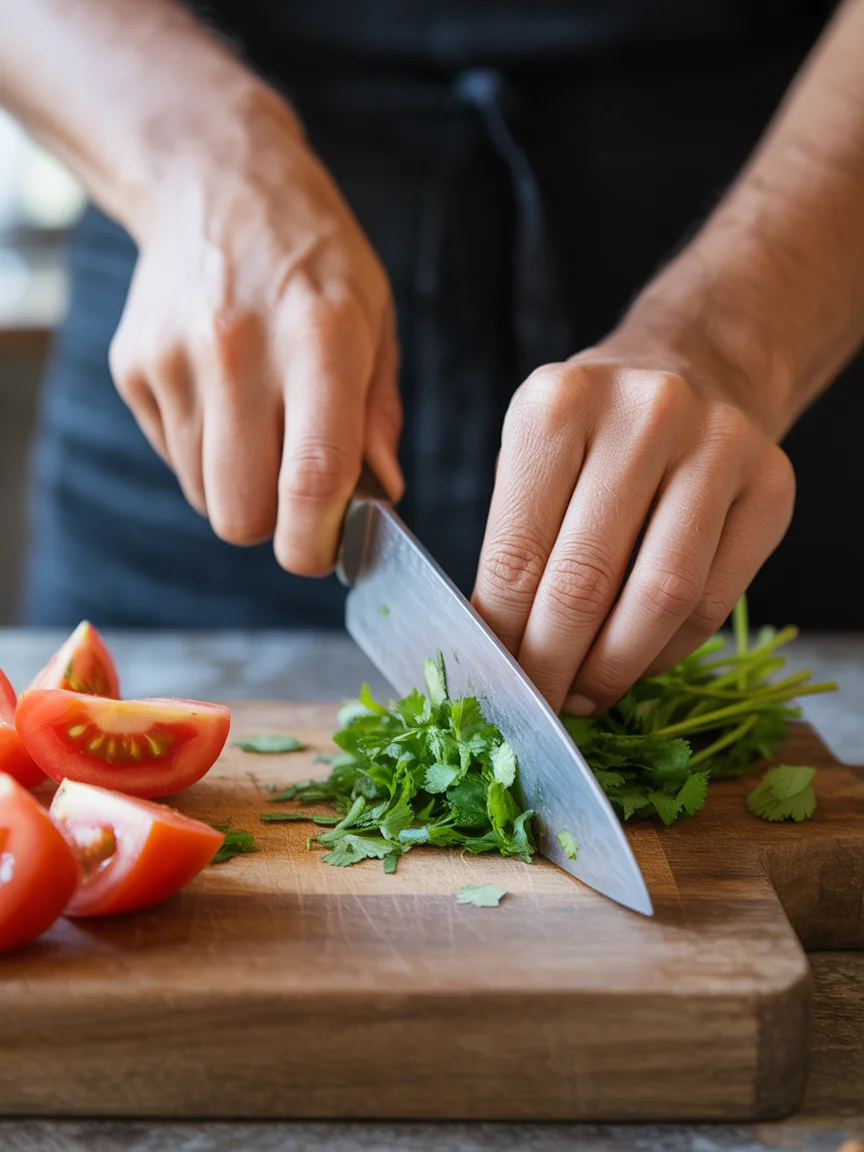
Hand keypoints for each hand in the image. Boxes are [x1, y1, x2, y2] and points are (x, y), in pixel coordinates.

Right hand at [109, 91, 402, 573]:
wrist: (216, 182)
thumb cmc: (314, 257)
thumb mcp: (374, 319)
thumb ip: (378, 414)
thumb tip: (381, 494)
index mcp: (319, 339)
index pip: (312, 481)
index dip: (317, 543)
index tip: (326, 551)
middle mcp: (239, 351)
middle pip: (241, 514)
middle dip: (272, 527)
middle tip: (295, 498)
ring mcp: (177, 359)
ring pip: (205, 496)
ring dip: (239, 486)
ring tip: (261, 426)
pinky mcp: (135, 367)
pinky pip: (174, 459)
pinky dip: (205, 453)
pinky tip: (225, 399)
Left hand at [472, 339, 794, 714]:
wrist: (691, 366)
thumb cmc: (593, 427)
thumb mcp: (532, 455)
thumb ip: (512, 543)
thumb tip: (496, 655)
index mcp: (558, 404)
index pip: (517, 553)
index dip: (502, 636)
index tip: (493, 681)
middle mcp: (644, 414)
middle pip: (586, 581)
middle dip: (553, 665)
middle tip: (537, 705)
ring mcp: (718, 446)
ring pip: (661, 599)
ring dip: (613, 669)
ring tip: (583, 696)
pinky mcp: (772, 485)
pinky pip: (713, 603)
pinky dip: (666, 652)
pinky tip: (635, 661)